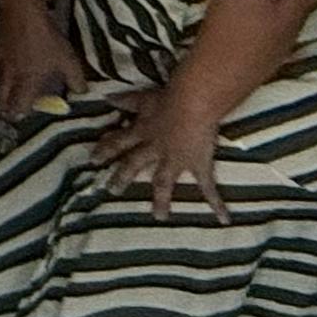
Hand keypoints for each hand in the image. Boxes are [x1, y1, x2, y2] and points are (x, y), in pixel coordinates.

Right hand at [0, 4, 85, 117]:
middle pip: (1, 97)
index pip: (19, 105)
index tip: (19, 119)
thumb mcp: (68, 60)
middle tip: (4, 114)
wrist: (23, 13)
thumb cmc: (47, 39)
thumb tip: (82, 93)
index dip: (19, 113)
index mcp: (28, 82)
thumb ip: (76, 80)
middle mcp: (10, 76)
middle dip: (2, 108)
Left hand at [98, 88, 231, 221]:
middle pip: (134, 165)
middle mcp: (155, 150)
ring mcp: (175, 161)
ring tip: (159, 218)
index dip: (105, 150)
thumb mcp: (143, 97)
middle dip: (122, 178)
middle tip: (111, 191)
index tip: (92, 160)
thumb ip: (125, 101)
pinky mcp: (198, 166)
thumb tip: (106, 99)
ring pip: (163, 183)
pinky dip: (216, 203)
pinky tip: (223, 220)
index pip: (118, 142)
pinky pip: (208, 187)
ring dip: (161, 201)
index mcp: (142, 131)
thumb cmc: (168, 97)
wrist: (192, 104)